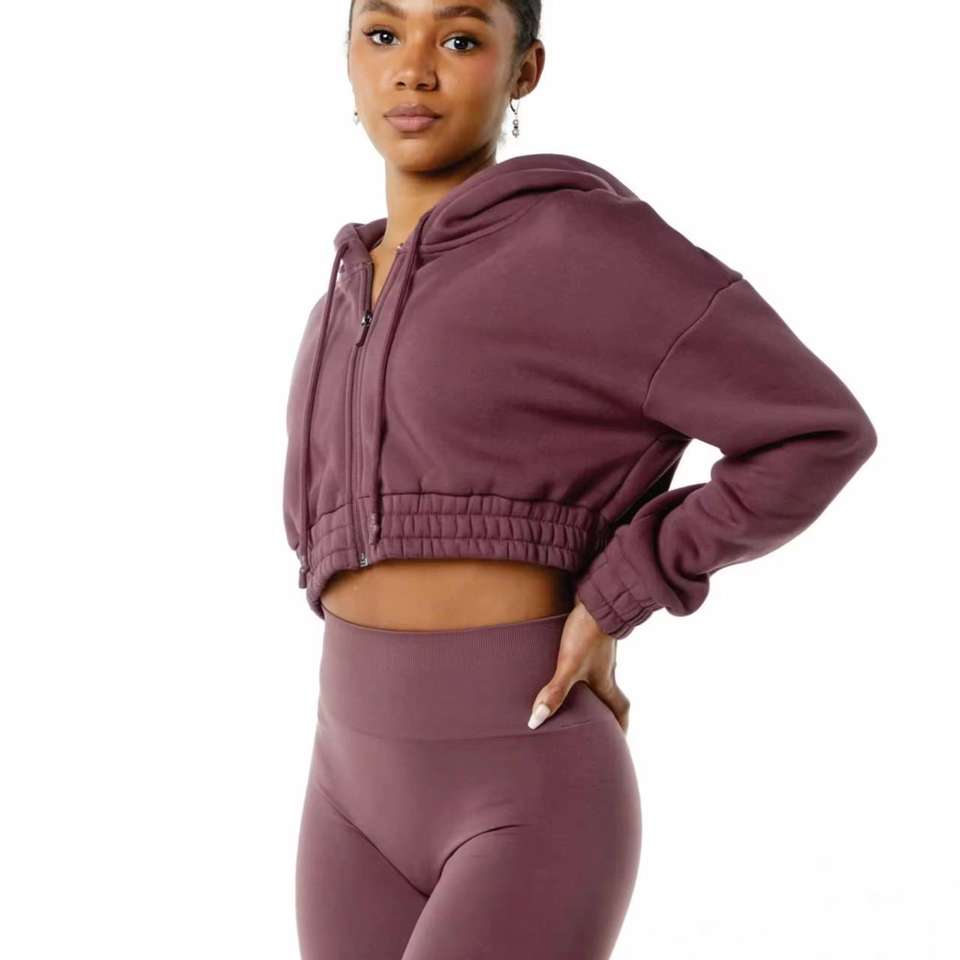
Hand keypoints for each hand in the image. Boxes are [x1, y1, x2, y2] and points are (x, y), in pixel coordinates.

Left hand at [527, 596, 630, 733]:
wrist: (596, 597)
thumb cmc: (587, 632)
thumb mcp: (569, 665)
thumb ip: (555, 692)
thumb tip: (537, 720)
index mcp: (605, 681)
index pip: (619, 709)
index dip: (619, 726)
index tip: (618, 740)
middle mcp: (606, 668)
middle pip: (609, 694)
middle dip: (602, 710)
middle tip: (591, 723)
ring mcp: (599, 651)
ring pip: (597, 675)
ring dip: (589, 687)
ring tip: (572, 695)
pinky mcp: (589, 636)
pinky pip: (586, 657)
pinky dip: (578, 665)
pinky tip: (561, 661)